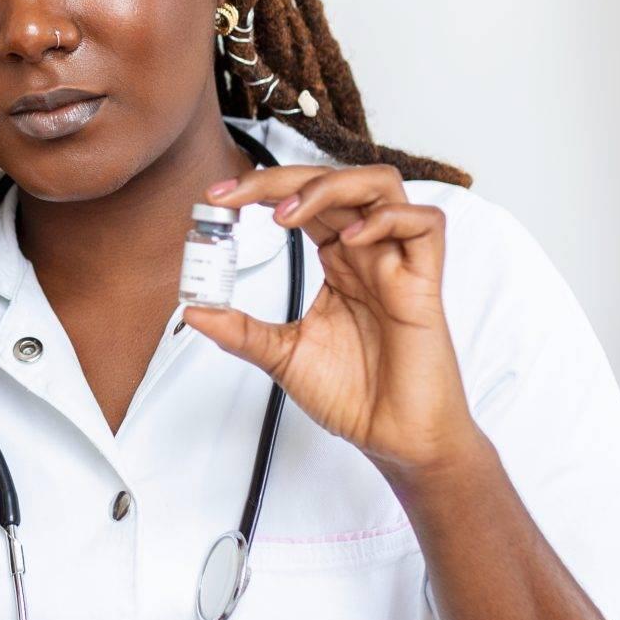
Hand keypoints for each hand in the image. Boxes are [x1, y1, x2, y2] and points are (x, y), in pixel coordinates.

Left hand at [179, 164, 478, 477]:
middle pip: (334, 181)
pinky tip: (350, 240)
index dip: (262, 189)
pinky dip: (388, 219)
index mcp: (337, 261)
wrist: (395, 440)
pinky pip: (425, 226)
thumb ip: (241, 331)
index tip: (216, 198)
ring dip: (330, 187)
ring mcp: (398, 264)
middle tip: (234, 196)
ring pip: (382, 185)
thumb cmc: (355, 396)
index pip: (302, 201)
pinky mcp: (425, 285)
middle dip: (281, 180)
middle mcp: (367, 253)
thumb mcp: (282, 356)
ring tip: (287, 215)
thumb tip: (193, 311)